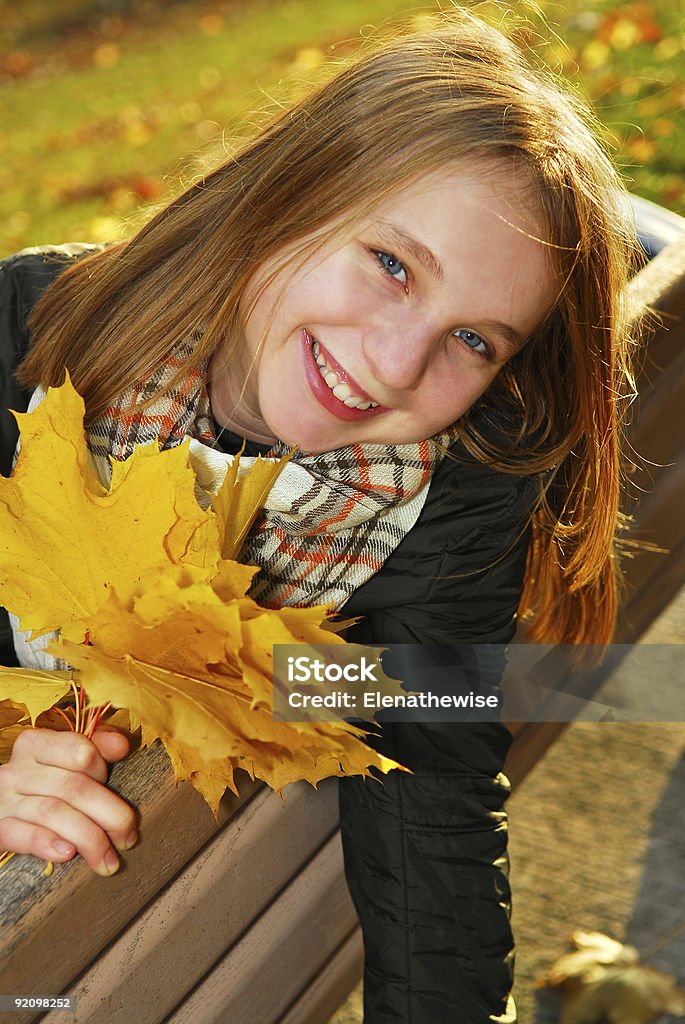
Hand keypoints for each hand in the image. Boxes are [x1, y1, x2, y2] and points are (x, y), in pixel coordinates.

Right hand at [0, 727, 135, 875]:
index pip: (80, 750)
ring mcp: (5, 800)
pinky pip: (22, 835)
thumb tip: (122, 745)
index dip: (103, 771)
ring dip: (89, 839)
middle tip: (128, 838)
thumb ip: (97, 747)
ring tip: (108, 861)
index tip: (117, 791)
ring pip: (54, 813)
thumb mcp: (66, 761)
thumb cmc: (43, 786)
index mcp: (38, 745)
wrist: (4, 812)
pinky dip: (47, 844)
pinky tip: (68, 853)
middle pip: (74, 787)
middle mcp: (18, 770)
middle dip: (110, 815)